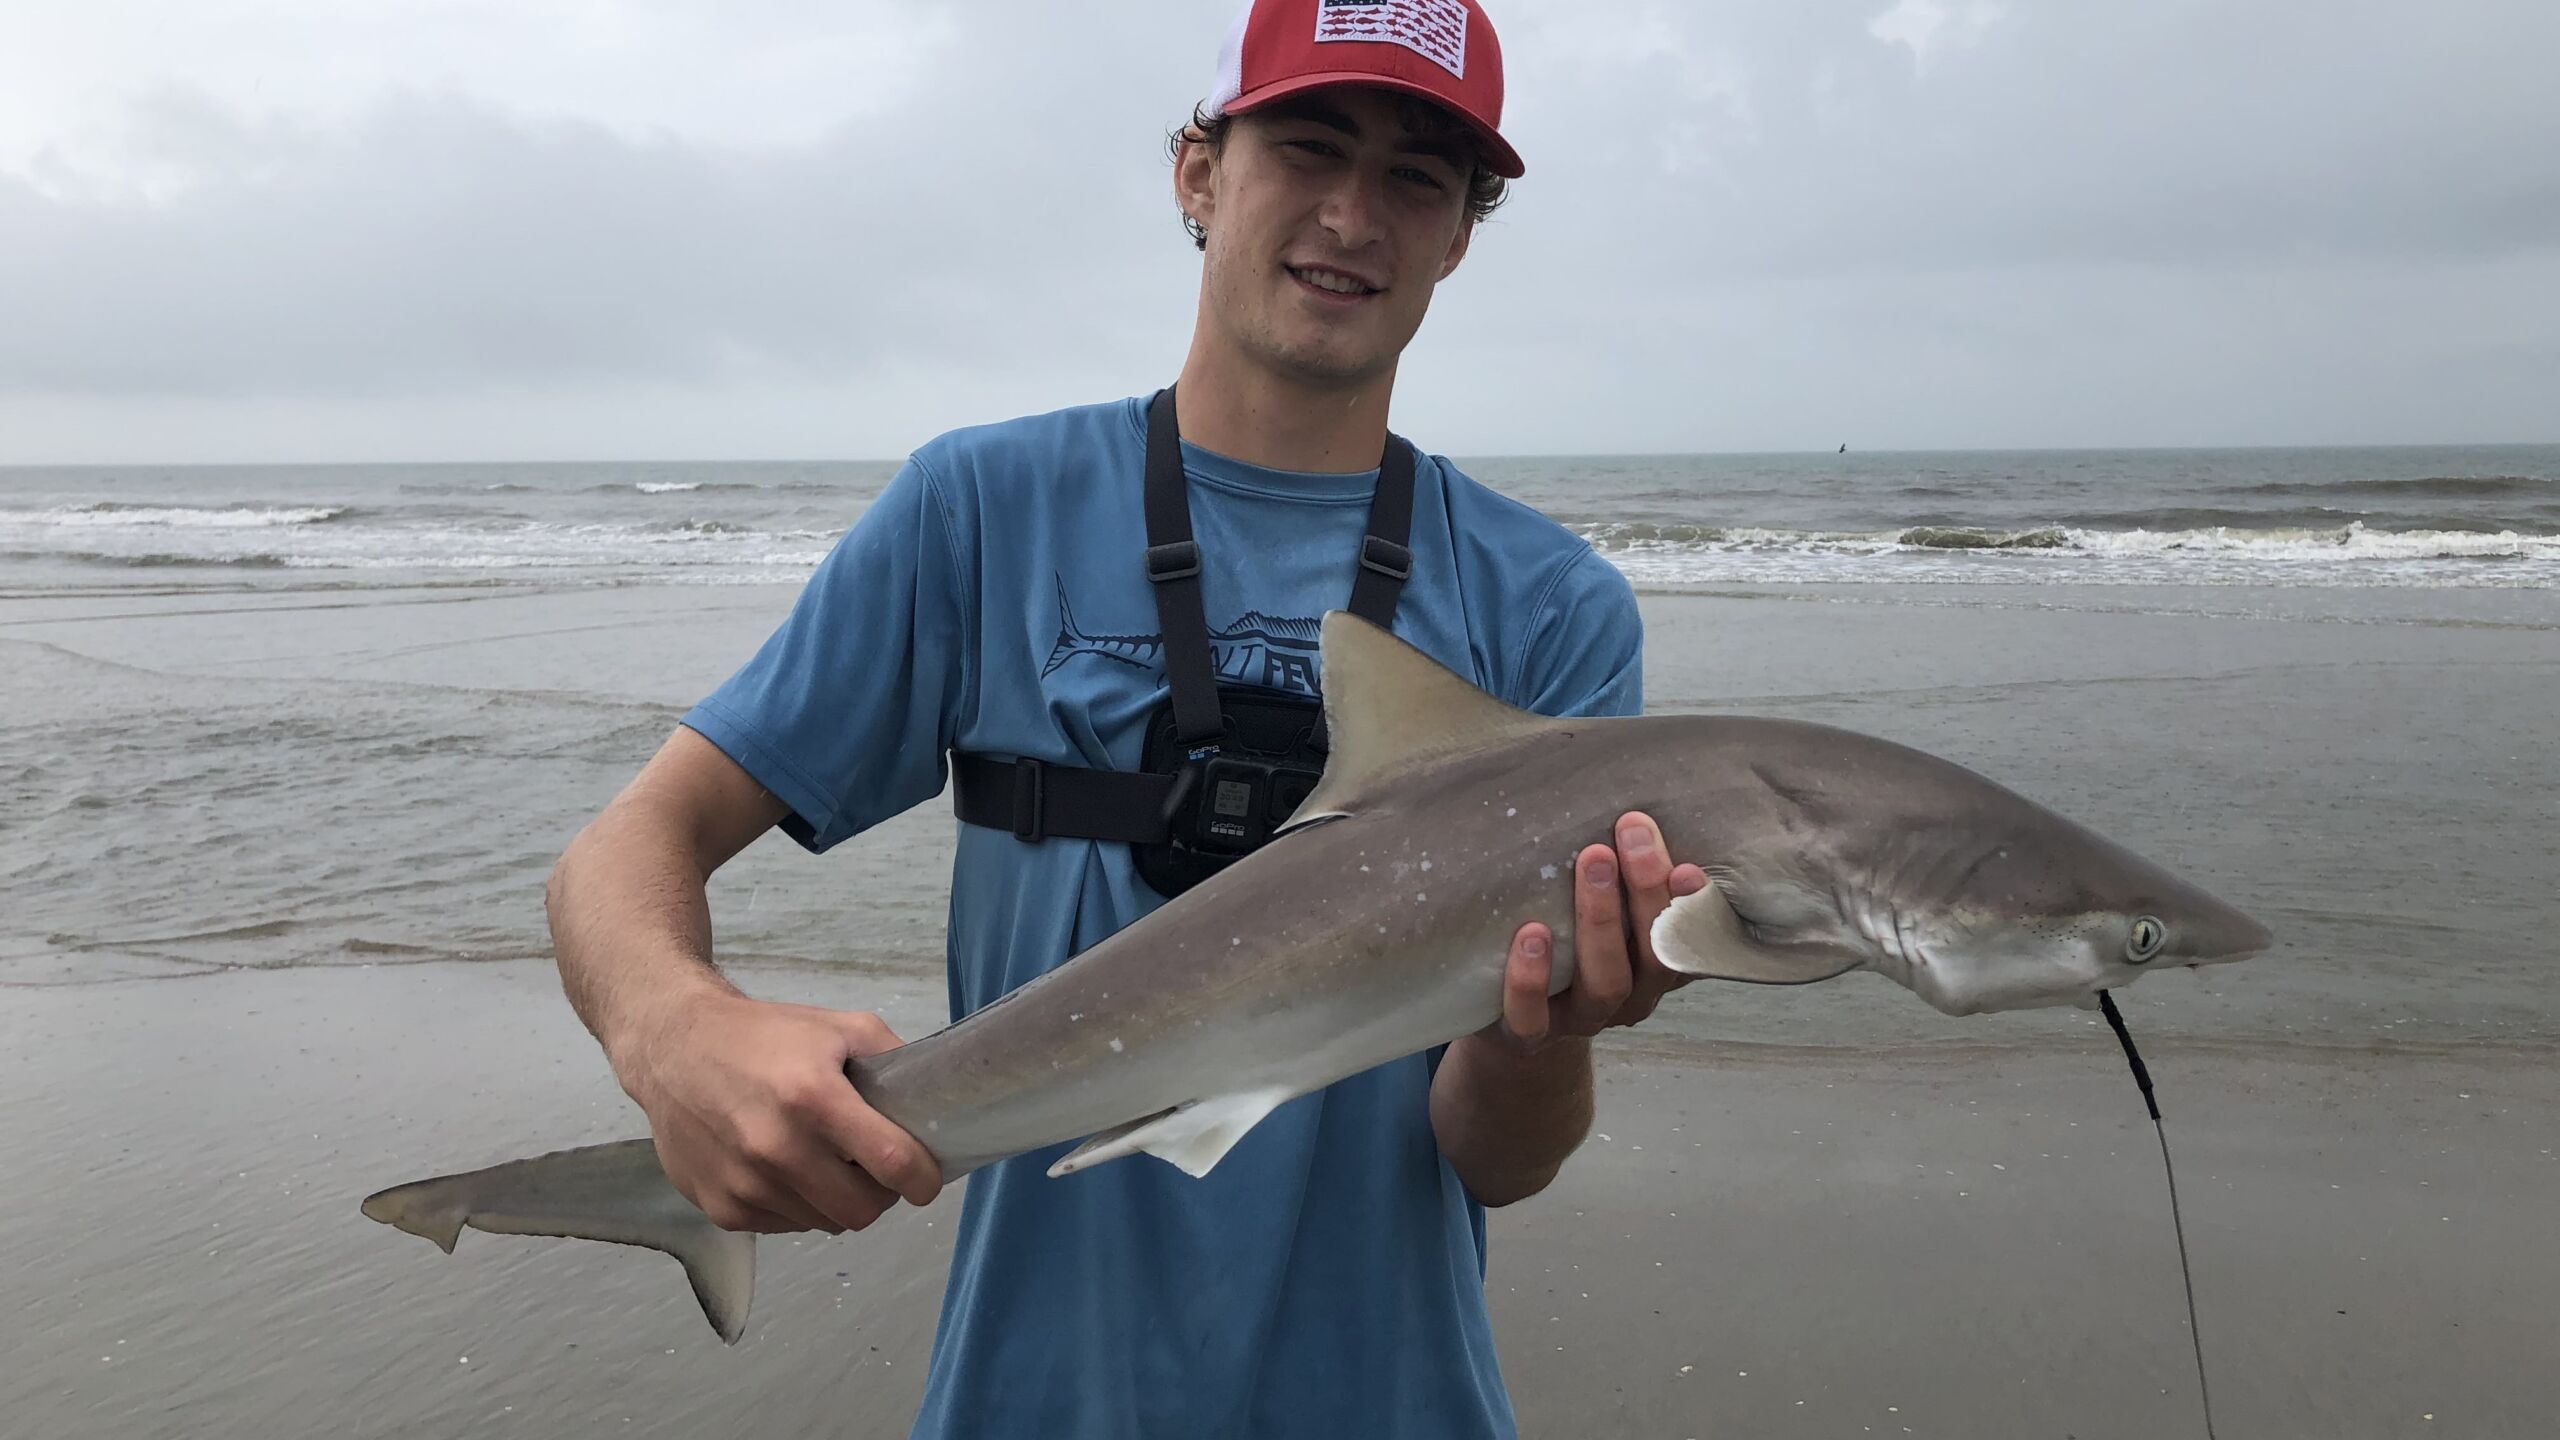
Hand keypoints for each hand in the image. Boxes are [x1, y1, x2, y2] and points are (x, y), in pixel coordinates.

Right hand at [614, 990, 942, 1233]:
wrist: (671, 1048)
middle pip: (862, 1211)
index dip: (922, 1178)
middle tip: (874, 1170)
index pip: (892, 1163)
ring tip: (824, 1162)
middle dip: (881, 1194)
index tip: (926, 1178)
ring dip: (836, 1201)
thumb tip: (934, 1101)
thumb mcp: (839, 1027)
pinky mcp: (721, 1208)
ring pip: (824, 1224)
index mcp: (813, 1098)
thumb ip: (893, 1059)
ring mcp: (746, 1185)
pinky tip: (785, 1168)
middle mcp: (777, 1148)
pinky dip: (798, 1206)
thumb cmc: (762, 1035)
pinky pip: (786, 1226)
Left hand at [1483, 811, 1709, 1054]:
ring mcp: (1581, 1019)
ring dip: (1600, 920)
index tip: (1691, 866)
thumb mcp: (1606, 914)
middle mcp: (1629, 997)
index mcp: (1655, 966)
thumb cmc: (1568, 945)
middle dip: (1645, 889)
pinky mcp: (1529, 1034)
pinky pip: (1532, 1017)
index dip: (1696, 906)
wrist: (1513, 1020)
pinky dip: (1531, 979)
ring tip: (1590, 862)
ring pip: (1605, 982)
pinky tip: (1530, 933)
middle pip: (1654, 954)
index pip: (1690, 937)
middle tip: (1631, 830)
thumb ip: (1625, 875)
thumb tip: (1638, 800)